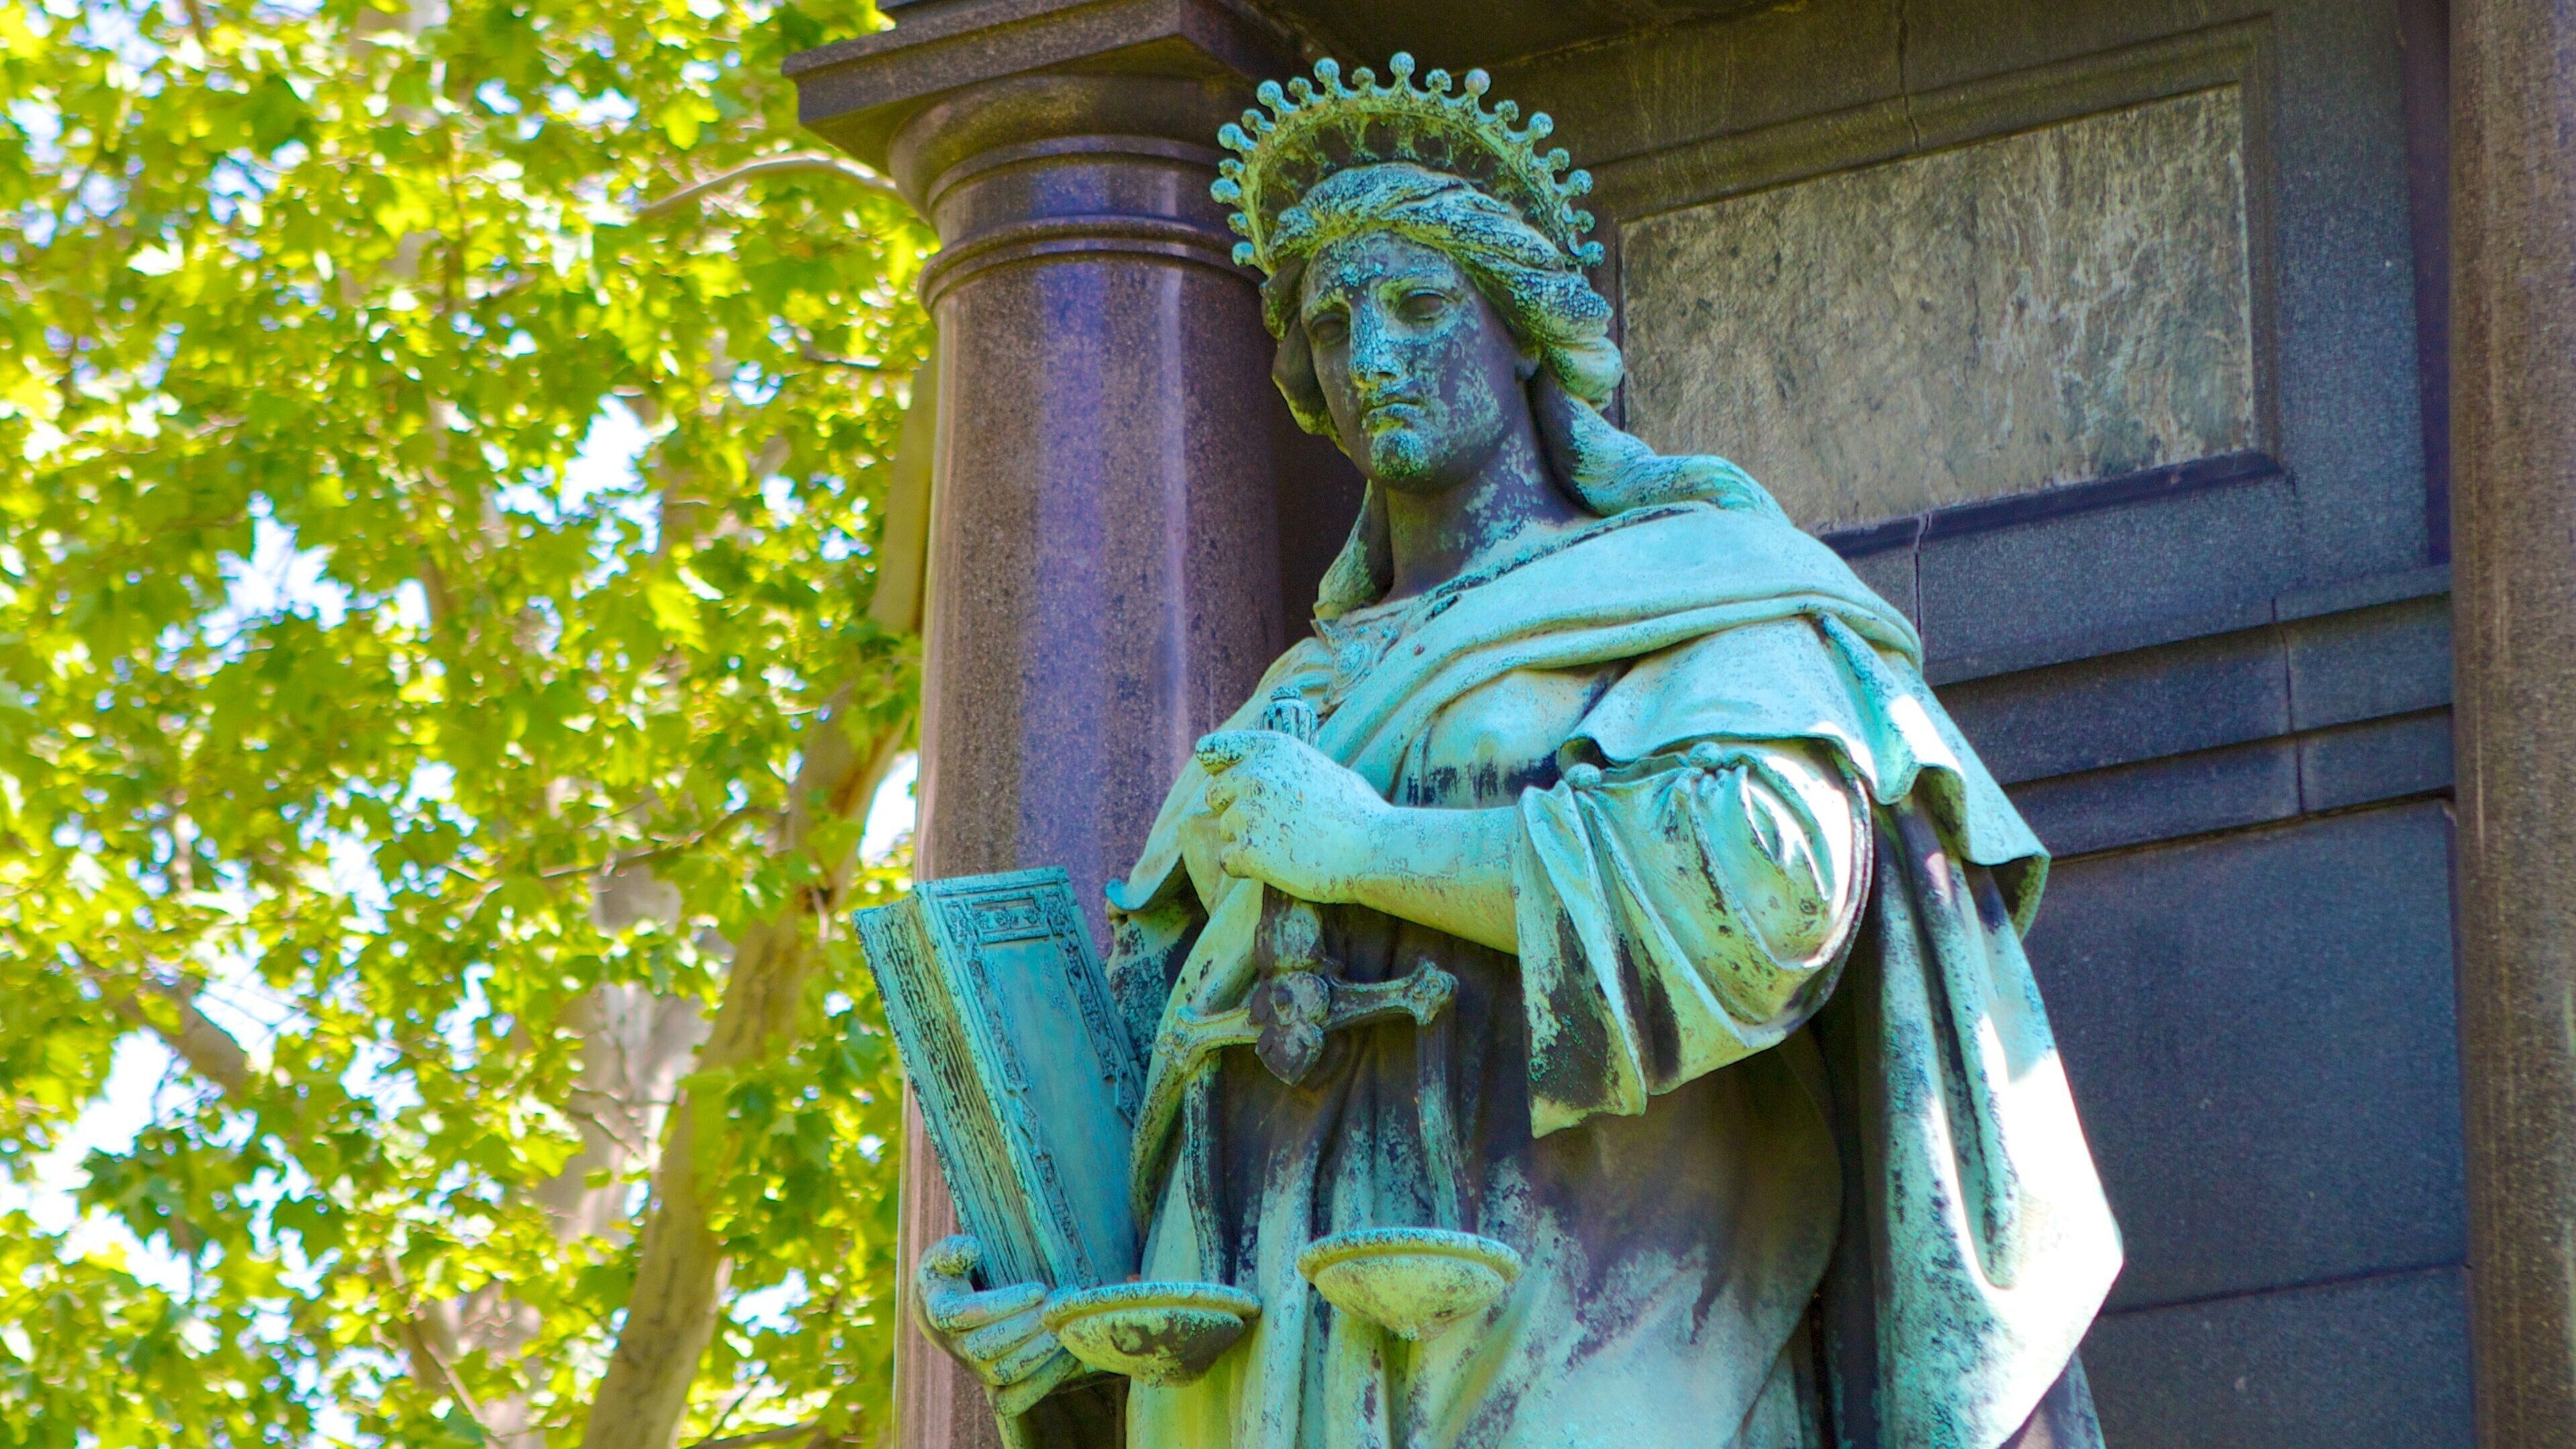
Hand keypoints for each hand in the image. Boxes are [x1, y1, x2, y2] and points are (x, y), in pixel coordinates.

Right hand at [914, 1236, 1068, 1413]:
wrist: (948, 1311)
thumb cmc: (952, 1275)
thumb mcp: (944, 1255)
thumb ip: (952, 1250)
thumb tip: (972, 1250)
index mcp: (940, 1311)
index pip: (965, 1314)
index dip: (1002, 1304)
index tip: (1038, 1289)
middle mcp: (955, 1346)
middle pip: (986, 1348)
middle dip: (1028, 1326)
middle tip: (1062, 1302)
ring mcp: (975, 1370)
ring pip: (1005, 1372)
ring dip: (1040, 1351)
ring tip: (1067, 1325)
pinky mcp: (993, 1386)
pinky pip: (1014, 1399)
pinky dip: (1044, 1382)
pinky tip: (1071, 1356)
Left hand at [1196, 730, 1389, 902]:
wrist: (1376, 850)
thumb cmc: (1359, 813)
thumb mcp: (1321, 769)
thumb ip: (1285, 768)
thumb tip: (1267, 775)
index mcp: (1272, 748)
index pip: (1213, 750)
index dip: (1217, 768)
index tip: (1222, 780)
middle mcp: (1254, 774)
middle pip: (1215, 796)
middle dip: (1236, 811)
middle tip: (1272, 828)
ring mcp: (1248, 812)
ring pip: (1226, 830)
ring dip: (1247, 842)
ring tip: (1287, 849)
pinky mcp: (1247, 849)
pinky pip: (1228, 860)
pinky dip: (1246, 868)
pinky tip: (1278, 867)